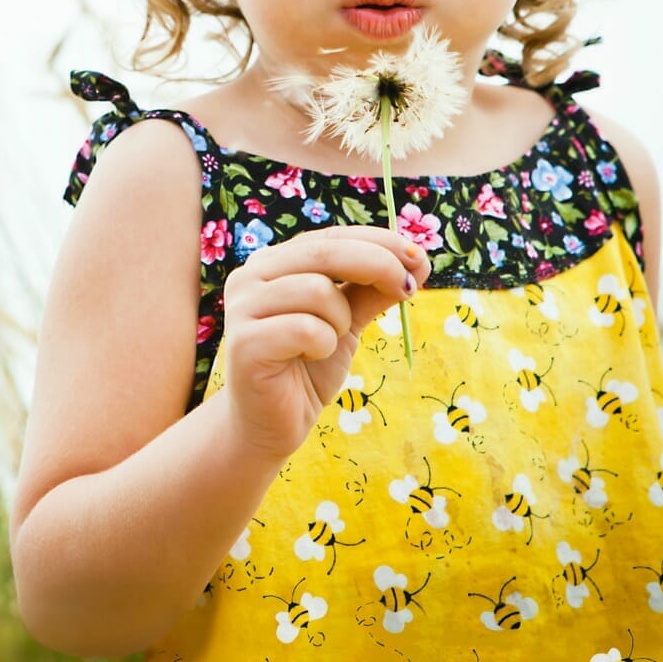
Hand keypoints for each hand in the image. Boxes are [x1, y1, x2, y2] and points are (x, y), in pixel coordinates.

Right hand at [217, 225, 428, 459]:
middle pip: (325, 251)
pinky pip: (306, 329)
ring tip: (328, 343)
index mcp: (274, 262)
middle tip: (408, 290)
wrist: (270, 425)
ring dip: (340, 321)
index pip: (332, 236)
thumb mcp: (347, 322)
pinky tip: (309, 358)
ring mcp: (243, 307)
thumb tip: (418, 261)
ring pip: (317, 291)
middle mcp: (251, 275)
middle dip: (378, 265)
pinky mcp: (245, 343)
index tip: (419, 258)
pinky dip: (323, 345)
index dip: (380, 241)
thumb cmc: (307, 368)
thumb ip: (372, 290)